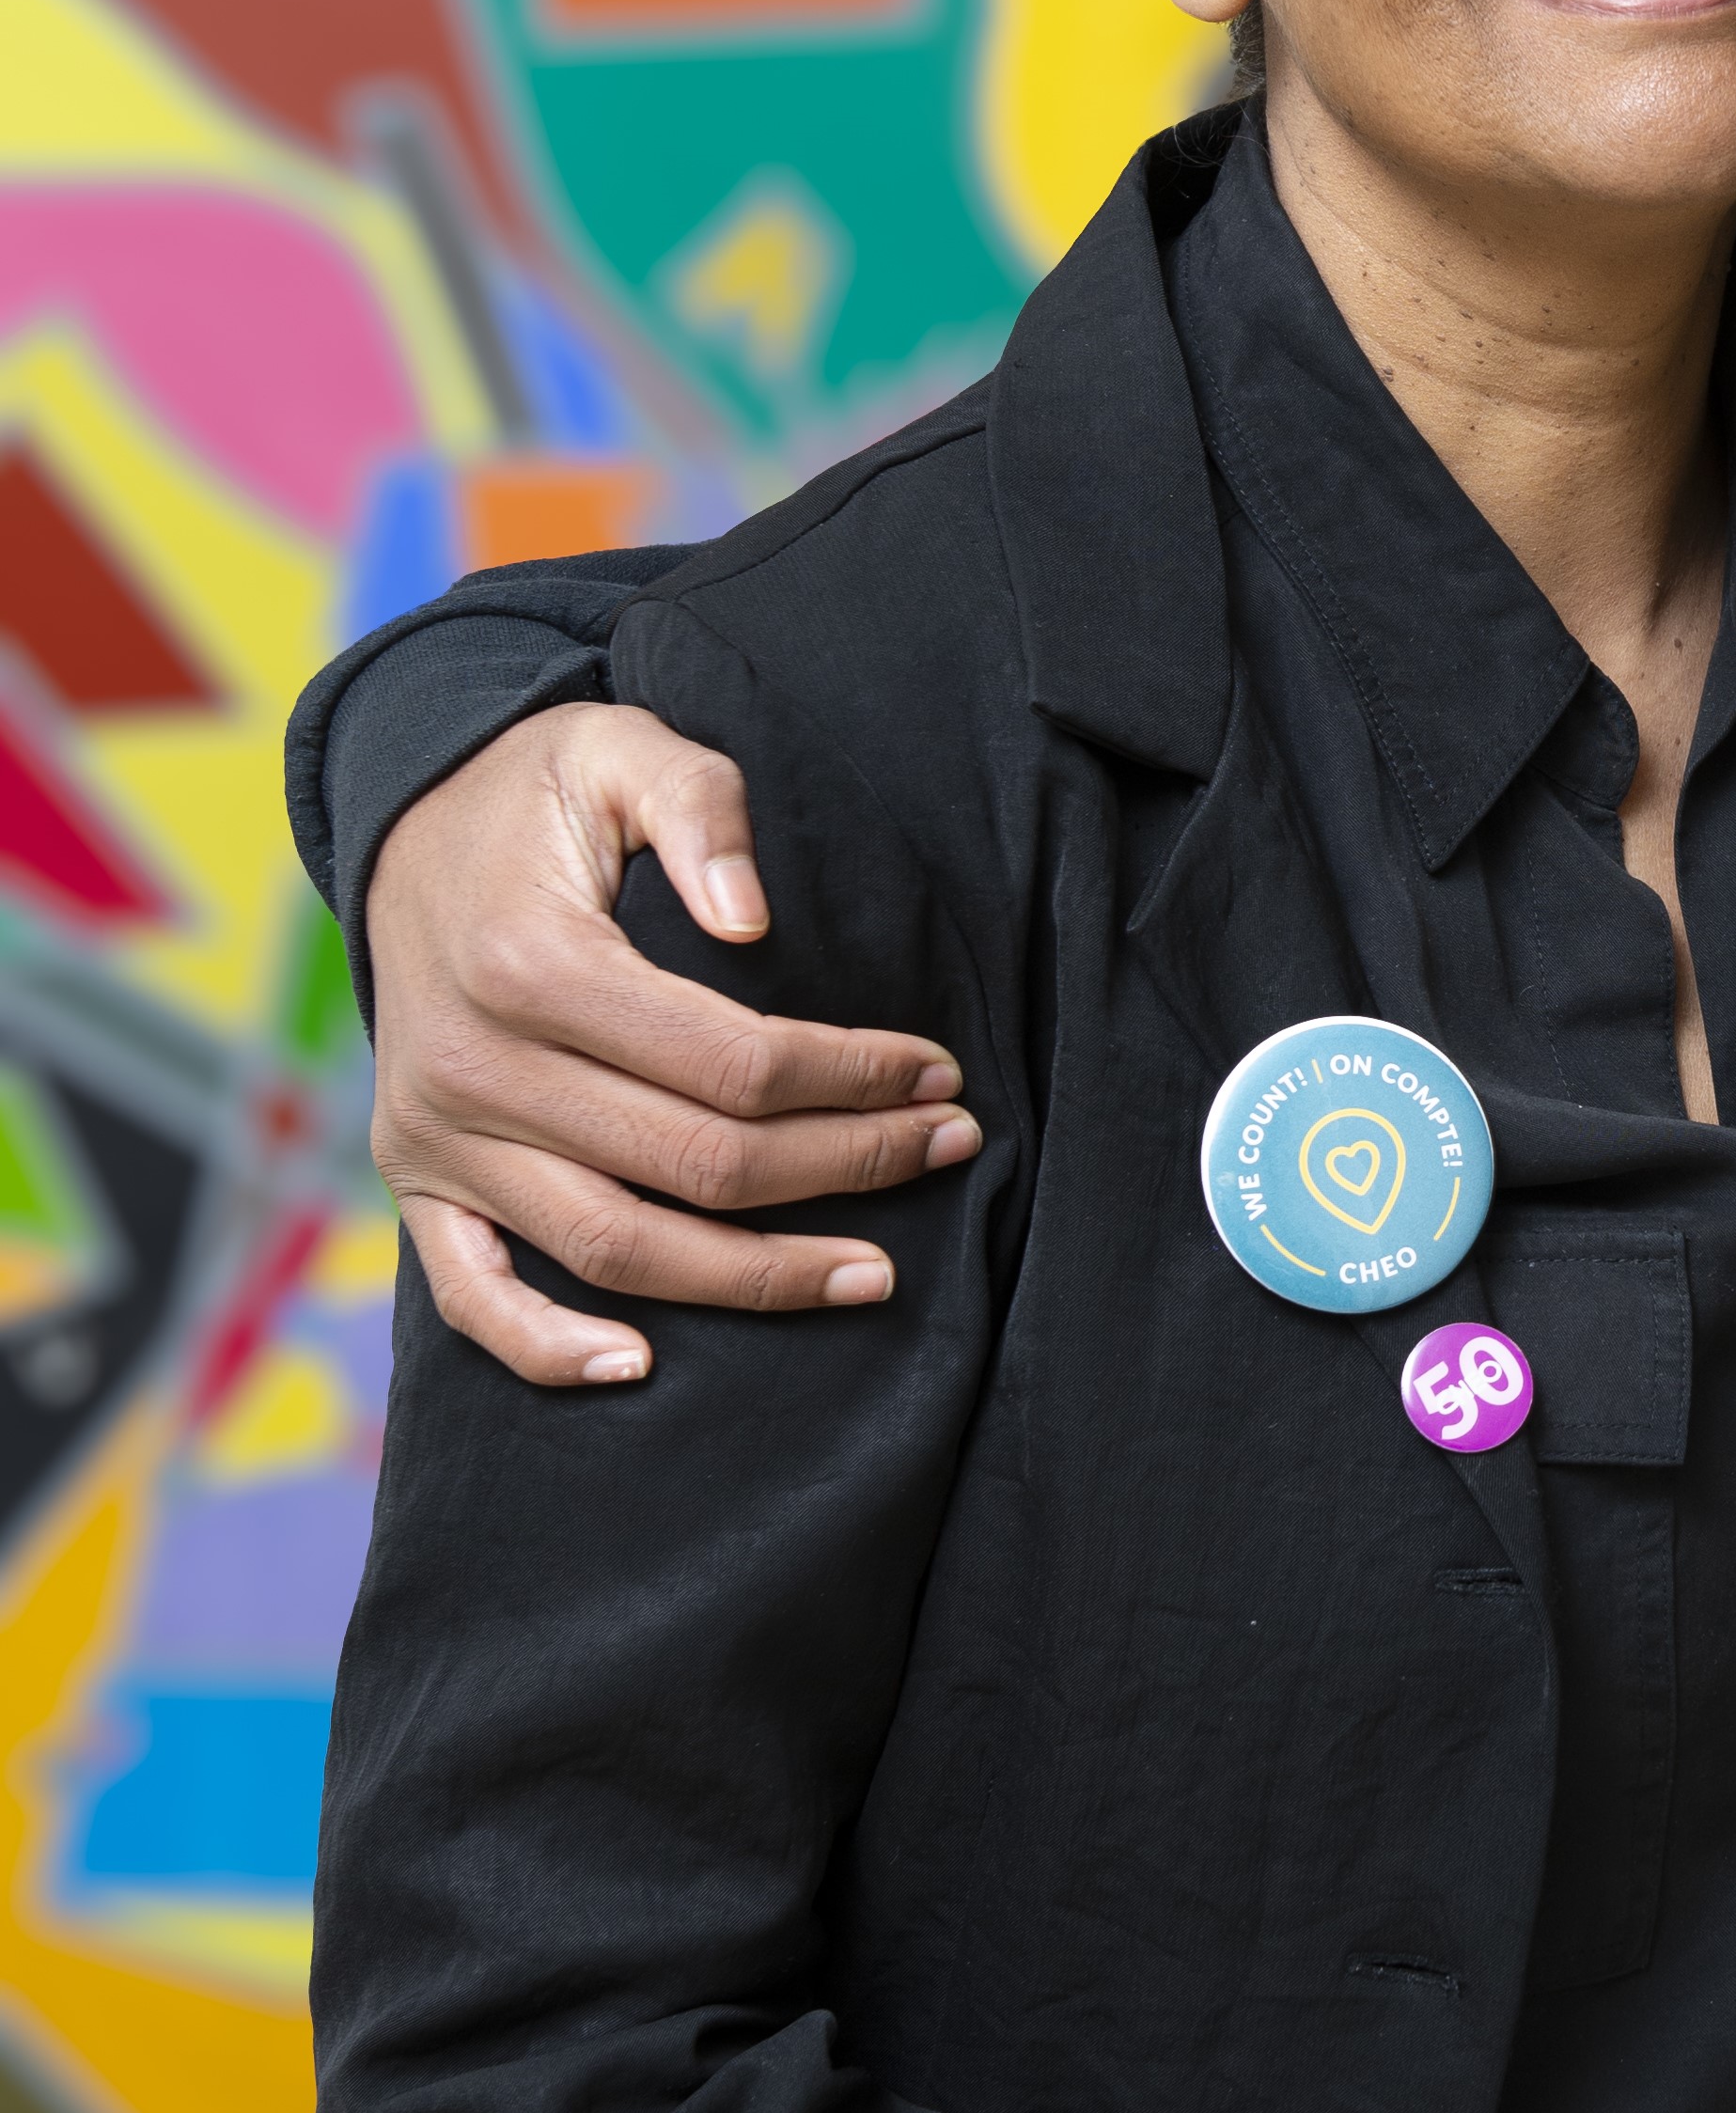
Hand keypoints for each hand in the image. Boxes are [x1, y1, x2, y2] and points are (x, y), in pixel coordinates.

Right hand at [363, 702, 978, 1390]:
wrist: (409, 825)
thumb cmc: (546, 787)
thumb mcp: (626, 746)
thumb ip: (702, 809)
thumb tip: (752, 920)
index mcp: (531, 964)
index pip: (730, 1060)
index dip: (850, 1076)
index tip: (938, 1072)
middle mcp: (473, 1069)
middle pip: (692, 1163)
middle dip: (841, 1167)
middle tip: (948, 1150)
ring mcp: (436, 1139)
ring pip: (612, 1249)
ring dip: (751, 1279)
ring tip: (872, 1274)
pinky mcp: (415, 1181)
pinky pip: (470, 1298)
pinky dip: (549, 1347)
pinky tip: (644, 1366)